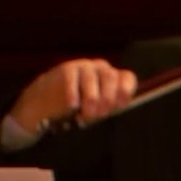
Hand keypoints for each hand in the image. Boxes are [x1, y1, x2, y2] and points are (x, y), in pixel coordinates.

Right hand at [8, 59, 136, 131]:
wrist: (53, 101)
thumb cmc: (83, 108)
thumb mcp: (101, 109)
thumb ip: (109, 107)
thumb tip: (113, 108)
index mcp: (116, 79)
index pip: (127, 78)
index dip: (126, 90)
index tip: (119, 105)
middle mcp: (103, 69)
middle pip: (110, 77)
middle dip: (107, 97)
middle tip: (100, 114)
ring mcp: (85, 66)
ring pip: (91, 78)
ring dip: (91, 97)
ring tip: (87, 113)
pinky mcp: (68, 68)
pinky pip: (72, 78)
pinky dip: (73, 93)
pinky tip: (72, 105)